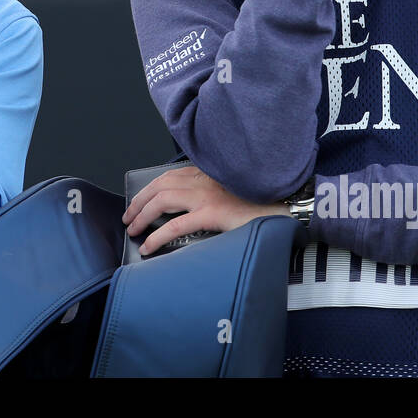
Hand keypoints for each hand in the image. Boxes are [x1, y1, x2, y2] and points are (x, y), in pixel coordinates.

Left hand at [121, 165, 286, 256]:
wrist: (287, 203)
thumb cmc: (262, 200)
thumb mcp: (233, 189)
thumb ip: (212, 191)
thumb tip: (191, 207)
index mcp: (208, 171)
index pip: (169, 176)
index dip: (149, 188)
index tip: (139, 201)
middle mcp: (204, 179)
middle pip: (159, 186)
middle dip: (138, 202)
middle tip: (129, 217)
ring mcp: (207, 194)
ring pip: (161, 201)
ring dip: (142, 215)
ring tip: (133, 230)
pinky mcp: (212, 213)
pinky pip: (175, 226)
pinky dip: (157, 236)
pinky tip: (148, 245)